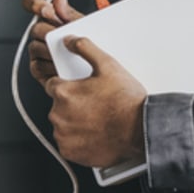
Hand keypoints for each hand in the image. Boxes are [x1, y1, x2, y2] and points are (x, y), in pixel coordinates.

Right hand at [22, 0, 88, 87]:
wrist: (100, 71)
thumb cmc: (92, 46)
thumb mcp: (85, 28)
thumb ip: (70, 14)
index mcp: (51, 18)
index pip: (32, 4)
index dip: (35, 4)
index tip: (47, 10)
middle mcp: (42, 33)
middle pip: (36, 28)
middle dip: (49, 33)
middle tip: (63, 38)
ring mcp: (38, 51)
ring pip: (35, 47)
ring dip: (51, 51)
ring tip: (68, 55)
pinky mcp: (38, 69)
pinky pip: (37, 66)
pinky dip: (50, 67)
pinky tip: (62, 68)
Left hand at [46, 36, 146, 168]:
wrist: (140, 131)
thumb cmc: (126, 101)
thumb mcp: (108, 66)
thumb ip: (85, 49)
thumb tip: (69, 40)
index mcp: (63, 92)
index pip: (54, 85)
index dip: (70, 87)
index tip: (84, 92)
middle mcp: (57, 114)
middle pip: (58, 106)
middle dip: (73, 106)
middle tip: (95, 107)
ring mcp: (62, 135)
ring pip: (62, 125)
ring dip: (74, 123)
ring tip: (97, 121)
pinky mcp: (69, 152)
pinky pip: (68, 144)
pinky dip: (77, 141)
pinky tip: (95, 134)